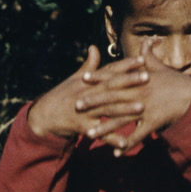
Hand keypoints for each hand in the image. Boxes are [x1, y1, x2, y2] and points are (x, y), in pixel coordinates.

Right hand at [27, 47, 147, 140]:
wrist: (42, 116)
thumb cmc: (60, 96)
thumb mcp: (73, 80)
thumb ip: (88, 65)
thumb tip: (95, 47)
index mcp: (88, 82)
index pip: (109, 71)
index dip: (125, 65)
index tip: (142, 59)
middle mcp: (87, 94)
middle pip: (111, 86)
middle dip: (130, 81)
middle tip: (148, 77)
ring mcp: (85, 111)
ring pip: (107, 109)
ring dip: (125, 109)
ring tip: (142, 108)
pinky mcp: (81, 127)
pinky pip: (99, 134)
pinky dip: (111, 139)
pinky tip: (124, 143)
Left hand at [90, 43, 190, 153]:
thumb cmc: (176, 82)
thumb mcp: (162, 68)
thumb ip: (149, 57)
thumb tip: (146, 41)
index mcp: (140, 80)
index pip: (116, 77)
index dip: (99, 77)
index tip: (83, 77)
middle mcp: (140, 94)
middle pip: (113, 98)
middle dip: (93, 102)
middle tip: (76, 105)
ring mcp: (146, 109)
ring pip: (121, 120)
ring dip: (104, 128)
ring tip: (88, 134)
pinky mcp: (153, 123)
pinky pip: (138, 136)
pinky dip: (127, 145)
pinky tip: (115, 153)